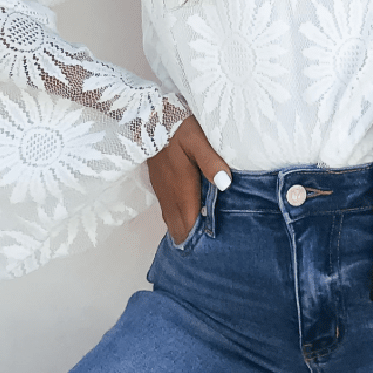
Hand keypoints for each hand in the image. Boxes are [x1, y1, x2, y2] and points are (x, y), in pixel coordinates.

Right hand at [146, 116, 230, 245]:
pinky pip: (167, 209)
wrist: (146, 114)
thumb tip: (226, 184)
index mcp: (181, 187)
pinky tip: (183, 222)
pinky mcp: (159, 183)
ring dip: (182, 232)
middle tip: (205, 258)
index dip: (198, 239)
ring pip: (172, 219)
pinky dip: (176, 220)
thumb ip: (210, 162)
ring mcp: (163, 189)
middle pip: (179, 225)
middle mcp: (170, 193)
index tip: (209, 255)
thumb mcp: (197, 139)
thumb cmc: (176, 125)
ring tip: (195, 246)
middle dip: (190, 241)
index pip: (190, 221)